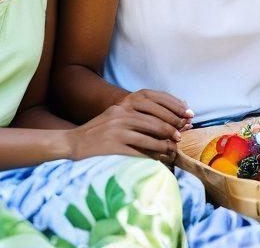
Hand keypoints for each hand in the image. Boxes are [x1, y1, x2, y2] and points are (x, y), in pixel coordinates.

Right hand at [65, 90, 192, 162]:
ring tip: (173, 148)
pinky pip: (139, 152)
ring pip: (150, 137)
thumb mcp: (116, 116)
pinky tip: (159, 159)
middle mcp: (122, 114)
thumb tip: (168, 119)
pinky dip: (152, 156)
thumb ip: (137, 114)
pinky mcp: (114, 147)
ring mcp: (117, 131)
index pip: (155, 101)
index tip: (185, 115)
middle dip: (172, 128)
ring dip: (165, 144)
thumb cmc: (99, 132)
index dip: (173, 108)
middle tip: (182, 135)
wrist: (73, 144)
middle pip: (155, 120)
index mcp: (124, 103)